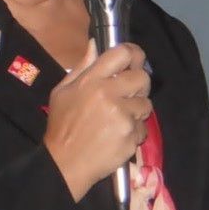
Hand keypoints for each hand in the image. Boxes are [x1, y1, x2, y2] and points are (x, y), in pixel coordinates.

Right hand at [43, 40, 151, 201]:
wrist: (64, 165)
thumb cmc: (62, 126)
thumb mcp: (62, 92)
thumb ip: (81, 67)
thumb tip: (95, 44)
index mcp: (92, 80)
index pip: (123, 54)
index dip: (133, 54)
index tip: (133, 59)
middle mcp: (109, 94)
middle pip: (142, 77)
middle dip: (139, 84)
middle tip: (129, 93)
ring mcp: (122, 116)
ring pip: (146, 104)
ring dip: (137, 110)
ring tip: (120, 118)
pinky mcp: (131, 136)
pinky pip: (143, 128)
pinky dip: (134, 132)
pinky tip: (118, 136)